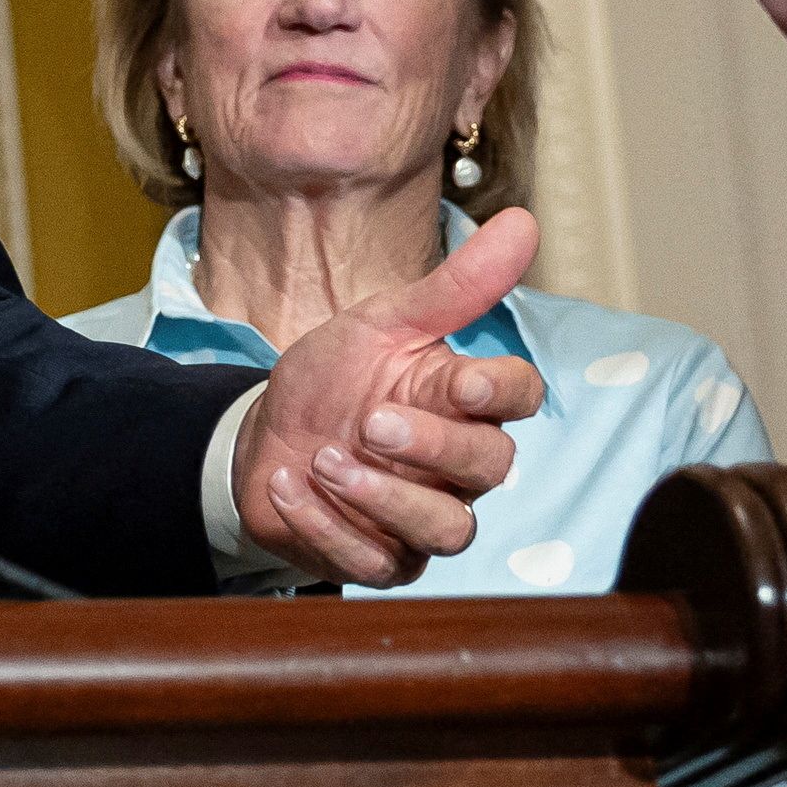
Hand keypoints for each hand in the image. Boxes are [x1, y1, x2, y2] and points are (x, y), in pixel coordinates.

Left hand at [233, 210, 548, 583]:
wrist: (263, 434)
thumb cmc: (334, 379)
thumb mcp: (381, 324)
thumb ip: (452, 287)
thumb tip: (523, 222)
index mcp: (465, 401)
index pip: (520, 397)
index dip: (503, 391)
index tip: (464, 378)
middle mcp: (458, 465)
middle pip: (491, 467)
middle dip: (432, 446)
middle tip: (371, 422)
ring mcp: (423, 516)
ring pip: (448, 530)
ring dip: (383, 497)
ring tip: (323, 459)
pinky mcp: (382, 559)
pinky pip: (378, 564)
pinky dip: (327, 527)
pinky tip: (288, 485)